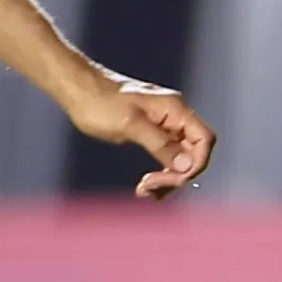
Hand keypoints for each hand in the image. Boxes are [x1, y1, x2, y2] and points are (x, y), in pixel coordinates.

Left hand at [61, 71, 214, 198]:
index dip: (195, 163)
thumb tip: (186, 165)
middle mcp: (174, 116)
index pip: (204, 140)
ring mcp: (162, 124)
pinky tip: (145, 185)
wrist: (77, 90)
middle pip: (194, 152)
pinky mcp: (150, 132)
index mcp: (175, 110)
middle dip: (177, 174)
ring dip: (168, 178)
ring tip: (144, 191)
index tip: (171, 178)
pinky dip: (159, 172)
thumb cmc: (99, 103)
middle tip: (148, 188)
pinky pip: (165, 156)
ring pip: (180, 157)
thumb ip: (160, 144)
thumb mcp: (130, 125)